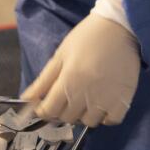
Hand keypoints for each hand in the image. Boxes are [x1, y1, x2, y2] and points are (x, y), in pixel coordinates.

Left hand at [21, 0, 140, 126]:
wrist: (120, 27)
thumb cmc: (86, 38)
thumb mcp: (60, 55)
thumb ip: (43, 81)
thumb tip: (25, 100)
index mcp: (68, 81)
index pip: (49, 110)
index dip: (43, 110)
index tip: (45, 104)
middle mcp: (86, 95)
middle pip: (67, 118)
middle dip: (62, 111)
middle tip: (66, 97)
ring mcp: (107, 99)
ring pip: (89, 122)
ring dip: (83, 115)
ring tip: (85, 100)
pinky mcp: (124, 99)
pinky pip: (111, 121)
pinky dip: (105, 117)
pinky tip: (102, 104)